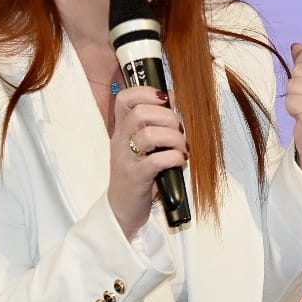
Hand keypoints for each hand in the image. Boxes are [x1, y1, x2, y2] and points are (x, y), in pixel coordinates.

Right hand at [107, 86, 187, 239]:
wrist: (122, 210)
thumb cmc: (137, 175)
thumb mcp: (141, 146)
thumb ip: (155, 123)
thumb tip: (172, 98)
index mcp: (122, 130)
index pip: (124, 99)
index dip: (146, 92)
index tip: (165, 99)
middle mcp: (121, 141)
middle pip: (139, 113)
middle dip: (167, 117)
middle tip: (178, 130)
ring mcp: (127, 159)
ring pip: (148, 134)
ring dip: (173, 138)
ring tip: (181, 148)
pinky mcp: (136, 178)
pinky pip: (157, 160)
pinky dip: (174, 157)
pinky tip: (179, 161)